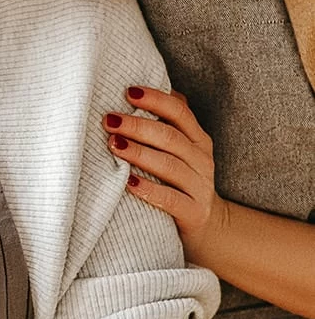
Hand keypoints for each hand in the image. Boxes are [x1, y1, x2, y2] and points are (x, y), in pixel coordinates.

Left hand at [106, 85, 228, 257]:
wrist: (209, 228)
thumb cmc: (180, 182)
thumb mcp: (180, 151)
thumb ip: (167, 125)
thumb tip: (137, 92)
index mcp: (197, 140)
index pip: (180, 112)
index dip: (155, 100)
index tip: (128, 91)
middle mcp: (201, 160)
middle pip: (170, 137)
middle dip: (138, 126)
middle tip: (109, 120)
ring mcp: (200, 187)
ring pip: (170, 166)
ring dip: (140, 153)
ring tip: (114, 145)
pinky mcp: (194, 213)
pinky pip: (171, 199)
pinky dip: (149, 190)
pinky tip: (128, 183)